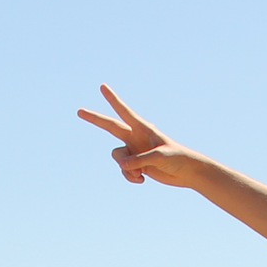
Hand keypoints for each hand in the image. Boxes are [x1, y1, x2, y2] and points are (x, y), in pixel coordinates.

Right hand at [77, 85, 202, 187]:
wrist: (186, 172)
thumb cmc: (177, 158)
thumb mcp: (159, 157)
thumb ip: (139, 160)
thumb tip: (123, 166)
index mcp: (143, 128)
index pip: (125, 112)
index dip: (113, 100)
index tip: (103, 87)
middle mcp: (135, 137)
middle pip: (110, 127)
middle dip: (95, 119)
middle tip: (79, 111)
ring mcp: (134, 150)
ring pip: (117, 158)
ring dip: (126, 169)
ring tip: (142, 173)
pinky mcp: (136, 164)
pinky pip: (124, 171)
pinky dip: (130, 177)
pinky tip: (143, 180)